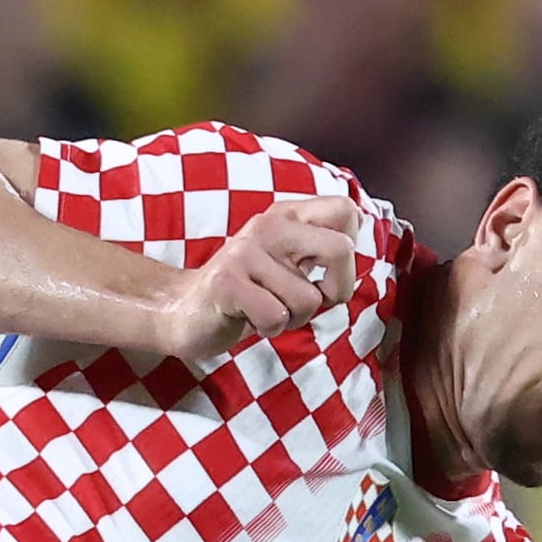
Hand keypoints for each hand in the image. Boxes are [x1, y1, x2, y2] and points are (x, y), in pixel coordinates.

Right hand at [156, 194, 366, 367]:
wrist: (184, 310)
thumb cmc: (247, 293)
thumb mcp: (286, 262)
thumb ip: (319, 250)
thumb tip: (357, 246)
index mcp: (287, 216)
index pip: (346, 212)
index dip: (350, 252)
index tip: (326, 273)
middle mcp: (270, 225)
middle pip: (340, 250)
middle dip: (339, 289)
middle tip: (318, 301)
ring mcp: (247, 253)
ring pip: (308, 298)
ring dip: (295, 319)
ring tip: (271, 311)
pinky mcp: (228, 283)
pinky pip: (276, 317)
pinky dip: (269, 329)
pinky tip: (251, 320)